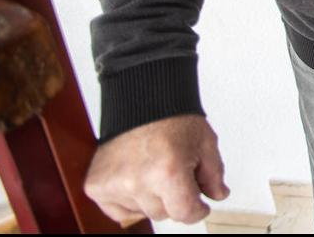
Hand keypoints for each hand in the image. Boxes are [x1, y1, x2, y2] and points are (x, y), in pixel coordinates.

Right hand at [84, 114, 228, 224]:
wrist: (141, 99)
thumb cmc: (173, 118)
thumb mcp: (205, 143)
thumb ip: (214, 174)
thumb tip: (217, 195)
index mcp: (168, 172)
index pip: (184, 214)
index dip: (197, 209)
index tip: (199, 205)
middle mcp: (137, 181)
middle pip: (164, 214)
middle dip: (174, 198)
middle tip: (174, 172)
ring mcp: (114, 185)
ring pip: (142, 212)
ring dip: (151, 198)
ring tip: (154, 169)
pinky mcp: (96, 185)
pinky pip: (119, 210)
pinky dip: (129, 199)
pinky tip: (137, 176)